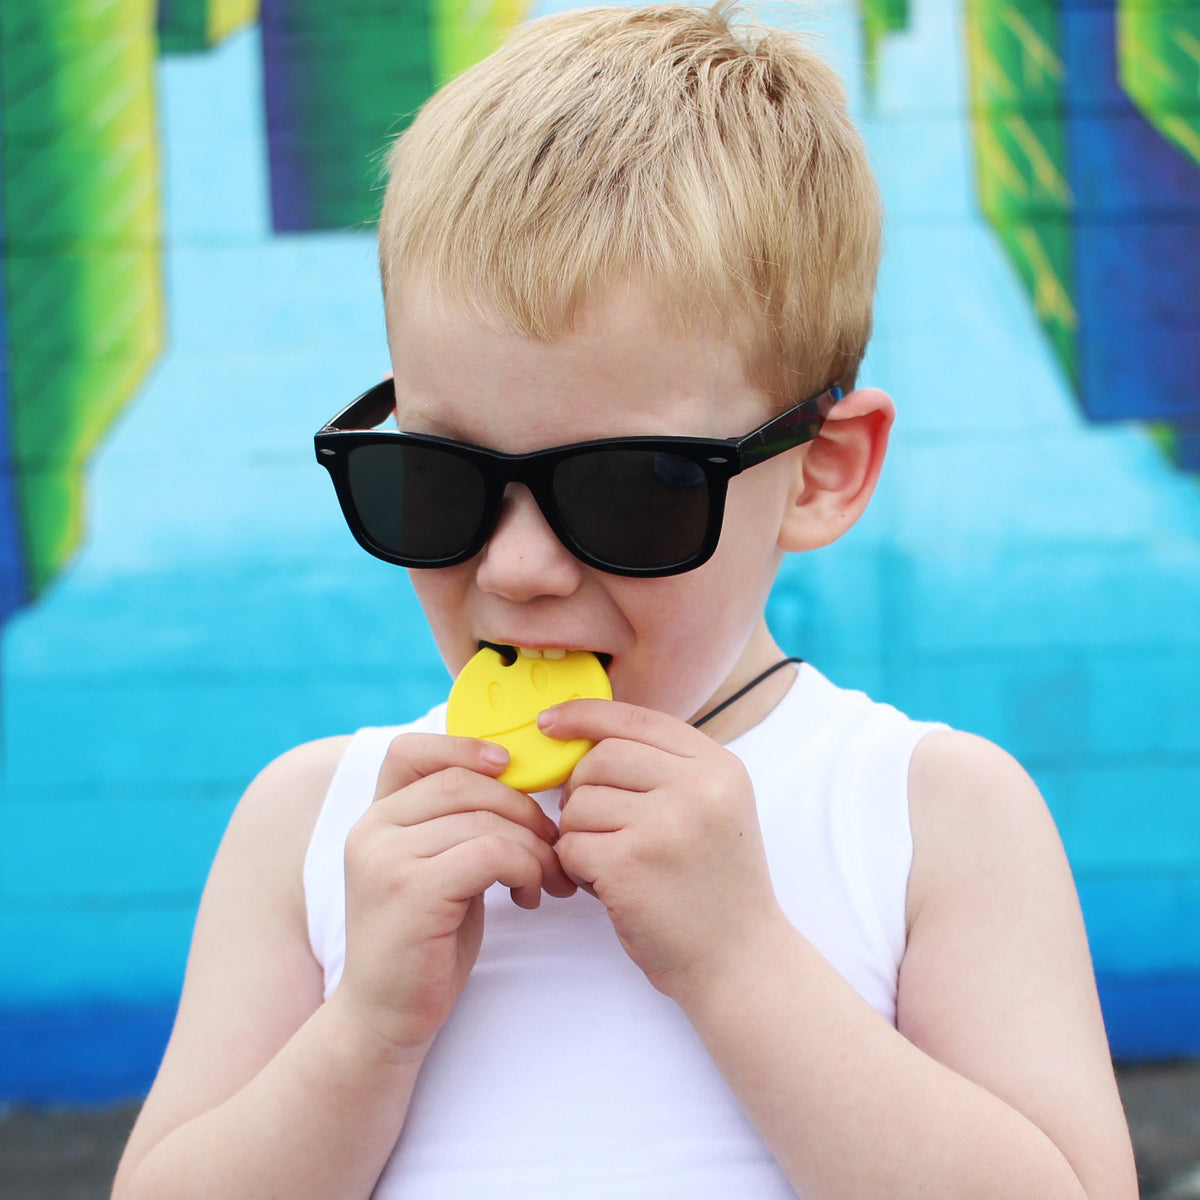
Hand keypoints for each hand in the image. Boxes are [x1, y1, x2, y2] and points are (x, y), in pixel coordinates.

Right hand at [335, 734, 575, 1056]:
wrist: (386, 1017)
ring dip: (534, 846)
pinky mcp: (410, 891)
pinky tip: (529, 896)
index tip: (509, 767)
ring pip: (485, 819)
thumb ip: (455, 823)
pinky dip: (525, 868)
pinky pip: (490, 853)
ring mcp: (385, 859)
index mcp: (376, 817)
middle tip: (553, 845)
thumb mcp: (436, 867)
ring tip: (547, 878)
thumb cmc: (425, 939)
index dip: (463, 747)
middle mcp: (371, 829)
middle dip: (523, 807)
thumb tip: (516, 777)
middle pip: (464, 783)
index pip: (410, 751)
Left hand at [544, 701, 789, 1004]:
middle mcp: (698, 787)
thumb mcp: (714, 808)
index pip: (636, 717)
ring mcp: (665, 824)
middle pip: (601, 757)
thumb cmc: (716, 887)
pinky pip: (571, 845)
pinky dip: (575, 866)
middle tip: (593, 823)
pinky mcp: (630, 864)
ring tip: (608, 861)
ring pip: (580, 802)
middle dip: (581, 788)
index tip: (549, 723)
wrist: (741, 961)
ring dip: (578, 833)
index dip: (585, 715)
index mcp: (719, 766)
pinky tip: (605, 885)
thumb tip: (589, 736)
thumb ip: (667, 768)